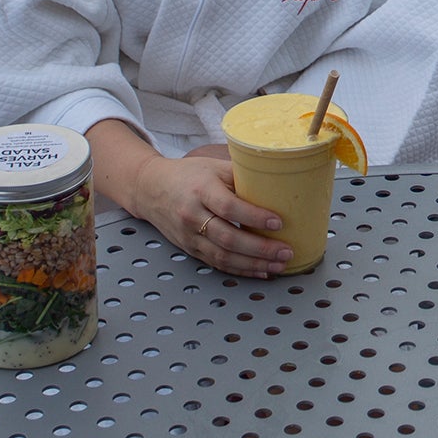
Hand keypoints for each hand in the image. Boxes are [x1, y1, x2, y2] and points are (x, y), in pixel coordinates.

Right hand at [86, 121, 290, 276]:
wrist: (150, 189)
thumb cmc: (188, 174)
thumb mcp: (214, 167)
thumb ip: (242, 175)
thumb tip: (278, 183)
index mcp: (201, 190)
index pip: (229, 207)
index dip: (254, 217)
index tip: (278, 222)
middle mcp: (192, 215)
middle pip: (228, 238)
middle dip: (260, 248)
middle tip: (286, 251)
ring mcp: (189, 235)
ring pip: (223, 256)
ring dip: (254, 264)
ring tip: (279, 264)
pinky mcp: (190, 249)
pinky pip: (217, 263)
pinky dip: (240, 269)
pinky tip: (260, 270)